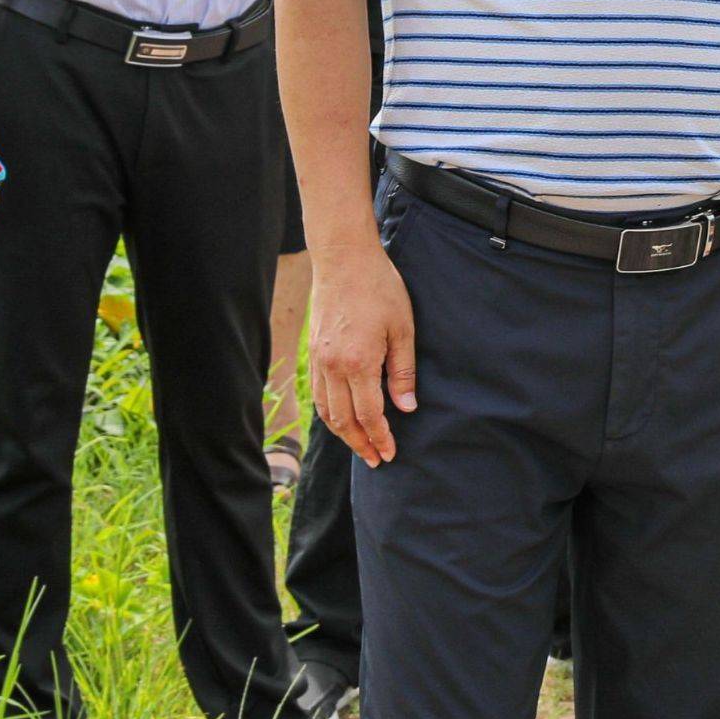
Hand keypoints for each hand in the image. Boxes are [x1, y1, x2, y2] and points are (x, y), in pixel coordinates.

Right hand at [310, 240, 417, 465]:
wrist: (344, 259)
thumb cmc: (379, 289)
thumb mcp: (403, 328)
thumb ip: (402, 371)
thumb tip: (406, 408)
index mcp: (359, 363)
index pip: (369, 415)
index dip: (380, 438)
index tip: (389, 455)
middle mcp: (333, 367)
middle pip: (344, 420)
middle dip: (361, 444)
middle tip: (375, 459)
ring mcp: (319, 360)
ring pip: (326, 410)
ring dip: (342, 433)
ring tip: (360, 445)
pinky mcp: (313, 352)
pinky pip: (318, 393)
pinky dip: (328, 413)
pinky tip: (341, 418)